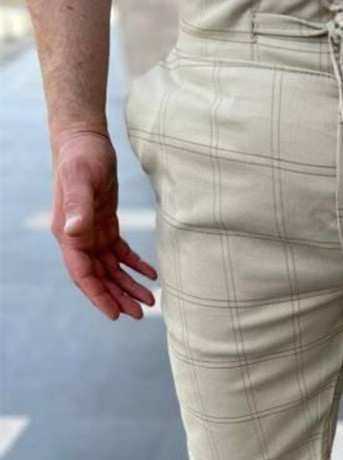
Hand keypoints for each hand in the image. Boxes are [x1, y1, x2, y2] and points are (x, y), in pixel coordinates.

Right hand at [50, 129, 157, 319]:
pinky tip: (151, 274)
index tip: (116, 314)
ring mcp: (91, 233)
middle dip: (118, 297)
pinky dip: (135, 265)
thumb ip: (77, 207)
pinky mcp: (105, 225)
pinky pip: (120, 252)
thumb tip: (74, 233)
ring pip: (111, 268)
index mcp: (68, 234)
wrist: (85, 138)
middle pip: (99, 277)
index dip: (98, 295)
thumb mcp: (80, 179)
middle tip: (140, 314)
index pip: (83, 274)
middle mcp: (77, 238)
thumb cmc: (80, 157)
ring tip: (150, 300)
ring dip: (128, 285)